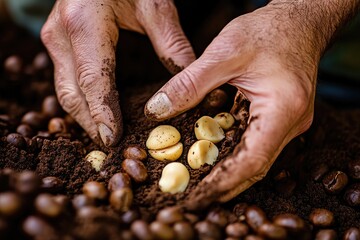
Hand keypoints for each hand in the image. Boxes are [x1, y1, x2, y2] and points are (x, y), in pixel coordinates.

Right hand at [41, 0, 194, 145]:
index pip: (93, 82)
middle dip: (90, 123)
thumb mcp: (156, 5)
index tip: (113, 140)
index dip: (102, 115)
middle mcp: (61, 35)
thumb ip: (172, 44)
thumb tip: (188, 82)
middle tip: (113, 146)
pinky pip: (68, 80)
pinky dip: (83, 100)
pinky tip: (100, 112)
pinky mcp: (59, 42)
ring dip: (85, 116)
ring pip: (66, 90)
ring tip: (107, 135)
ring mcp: (55, 39)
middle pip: (72, 93)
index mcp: (84, 24)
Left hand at [145, 4, 317, 205]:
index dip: (224, 181)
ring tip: (197, 182)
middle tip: (192, 196)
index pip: (253, 159)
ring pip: (256, 157)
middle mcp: (292, 122)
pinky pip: (256, 142)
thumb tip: (157, 111)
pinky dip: (233, 152)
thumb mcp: (223, 53)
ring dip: (227, 170)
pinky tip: (212, 155)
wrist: (299, 21)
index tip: (198, 195)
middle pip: (255, 166)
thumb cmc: (268, 31)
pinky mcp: (280, 118)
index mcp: (283, 108)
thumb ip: (188, 84)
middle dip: (223, 183)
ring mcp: (288, 122)